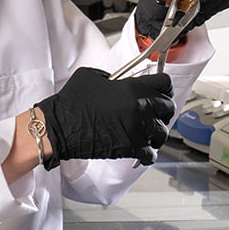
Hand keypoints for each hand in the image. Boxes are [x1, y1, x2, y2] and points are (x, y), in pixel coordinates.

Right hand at [37, 68, 174, 167]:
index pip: (165, 83)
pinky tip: (142, 150)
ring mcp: (137, 129)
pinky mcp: (131, 148)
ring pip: (162, 132)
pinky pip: (151, 153)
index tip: (161, 91)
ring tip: (148, 133)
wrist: (59, 127)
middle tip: (154, 113)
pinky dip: (148, 153)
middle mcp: (139, 108)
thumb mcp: (91, 76)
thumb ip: (113, 77)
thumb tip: (120, 82)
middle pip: (169, 108)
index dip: (163, 86)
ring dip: (156, 133)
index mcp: (132, 88)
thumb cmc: (71, 102)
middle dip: (162, 110)